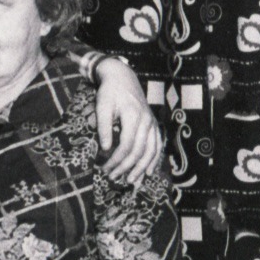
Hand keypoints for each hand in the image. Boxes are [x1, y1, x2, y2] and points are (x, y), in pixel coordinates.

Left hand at [95, 57, 161, 186]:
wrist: (123, 78)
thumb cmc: (109, 92)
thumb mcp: (102, 106)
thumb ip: (103, 127)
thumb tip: (105, 149)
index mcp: (134, 116)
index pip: (126, 145)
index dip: (116, 160)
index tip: (104, 169)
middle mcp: (147, 121)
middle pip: (139, 151)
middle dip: (126, 167)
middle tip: (113, 177)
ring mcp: (152, 123)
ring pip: (151, 150)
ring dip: (142, 168)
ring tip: (132, 181)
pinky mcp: (154, 125)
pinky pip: (157, 145)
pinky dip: (154, 159)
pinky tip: (149, 172)